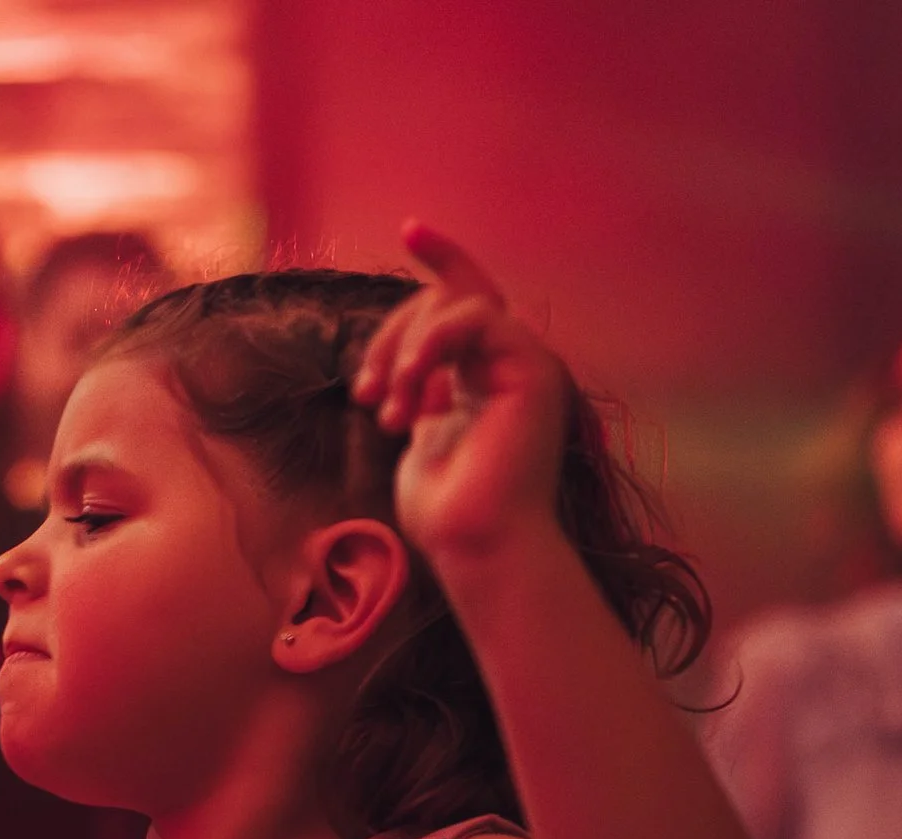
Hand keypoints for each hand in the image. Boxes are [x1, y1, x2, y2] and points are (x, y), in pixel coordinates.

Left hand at [351, 223, 574, 566]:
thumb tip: (403, 366)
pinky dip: (433, 343)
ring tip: (389, 412)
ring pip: (456, 305)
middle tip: (367, 396)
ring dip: (407, 350)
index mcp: (488, 378)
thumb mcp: (421, 439)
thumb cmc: (448, 516)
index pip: (467, 301)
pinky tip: (411, 386)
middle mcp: (513, 365)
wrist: (479, 548)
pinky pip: (476, 316)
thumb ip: (420, 393)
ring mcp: (528, 365)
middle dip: (393, 336)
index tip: (412, 228)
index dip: (444, 258)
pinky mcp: (533, 369)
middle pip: (448, 299)